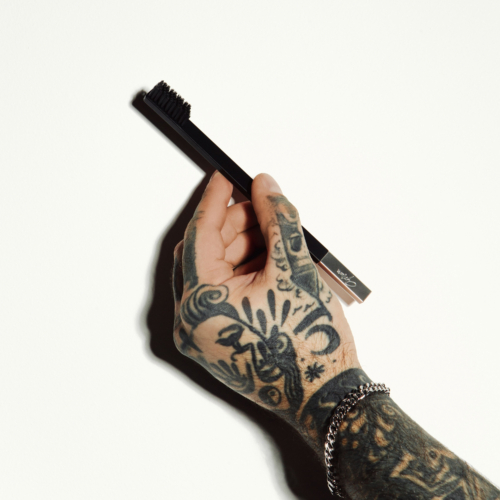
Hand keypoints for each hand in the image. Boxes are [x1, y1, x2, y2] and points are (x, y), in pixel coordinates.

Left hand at [172, 172, 367, 450]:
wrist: (325, 397)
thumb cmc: (308, 346)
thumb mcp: (294, 270)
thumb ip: (277, 220)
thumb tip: (265, 186)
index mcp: (199, 306)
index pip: (199, 236)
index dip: (214, 201)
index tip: (223, 178)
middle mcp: (191, 322)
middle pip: (205, 252)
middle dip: (234, 224)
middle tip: (260, 205)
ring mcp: (202, 333)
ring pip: (214, 271)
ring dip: (241, 246)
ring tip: (273, 234)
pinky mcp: (217, 338)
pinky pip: (222, 292)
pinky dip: (242, 270)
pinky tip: (268, 258)